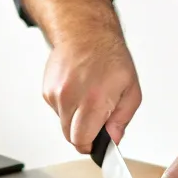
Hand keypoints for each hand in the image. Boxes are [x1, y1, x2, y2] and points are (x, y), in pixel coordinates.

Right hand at [42, 29, 141, 152]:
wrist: (85, 32)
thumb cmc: (110, 56)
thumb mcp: (131, 89)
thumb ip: (121, 119)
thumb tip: (113, 140)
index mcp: (94, 100)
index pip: (82, 140)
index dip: (91, 146)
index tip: (97, 143)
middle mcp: (70, 97)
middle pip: (70, 136)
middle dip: (84, 133)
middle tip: (97, 118)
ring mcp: (55, 94)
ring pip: (63, 123)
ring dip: (75, 119)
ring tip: (87, 98)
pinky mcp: (46, 90)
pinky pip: (56, 111)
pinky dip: (67, 107)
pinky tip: (77, 90)